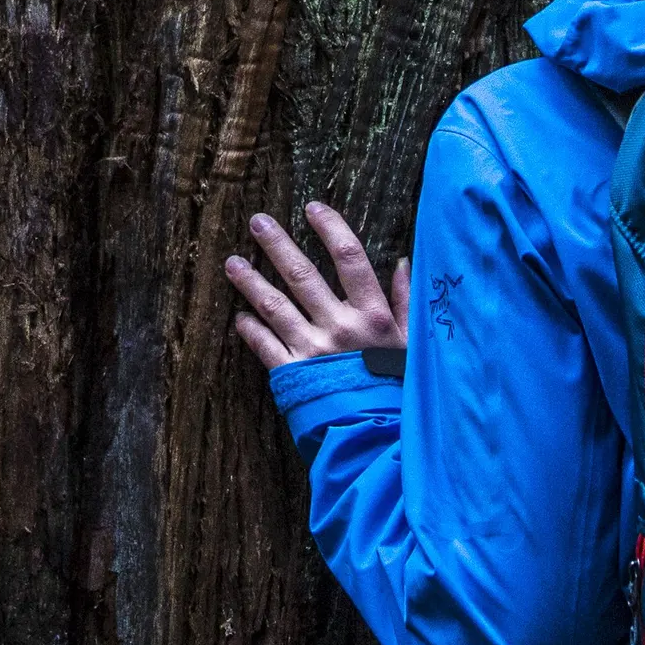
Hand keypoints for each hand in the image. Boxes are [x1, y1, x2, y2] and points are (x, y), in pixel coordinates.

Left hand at [223, 199, 410, 372]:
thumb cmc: (400, 388)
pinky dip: (251, 330)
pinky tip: (240, 317)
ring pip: (275, 306)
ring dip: (251, 282)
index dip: (330, 228)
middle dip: (277, 245)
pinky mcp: (293, 375)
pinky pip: (265, 347)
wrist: (380, 437)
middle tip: (257, 221)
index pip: (349, 257)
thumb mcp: (413, 344)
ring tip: (232, 262)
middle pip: (302, 275)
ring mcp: (312, 350)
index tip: (312, 207)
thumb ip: (407, 302)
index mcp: (372, 314)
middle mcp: (339, 326)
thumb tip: (405, 262)